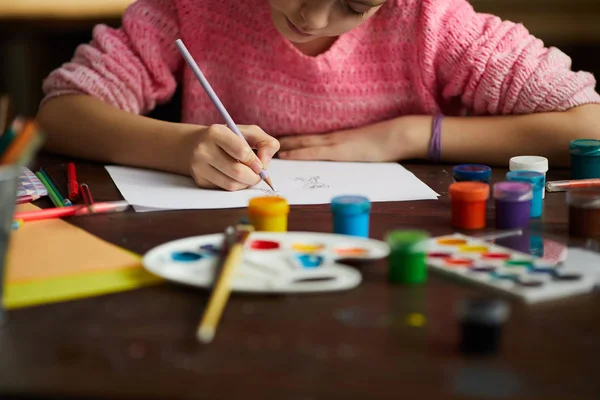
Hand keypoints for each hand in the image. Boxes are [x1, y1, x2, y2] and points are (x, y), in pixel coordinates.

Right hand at [187, 124, 279, 190]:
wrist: (197, 145)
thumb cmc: (229, 138)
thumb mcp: (249, 132)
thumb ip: (266, 143)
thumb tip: (265, 163)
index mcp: (216, 132)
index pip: (241, 151)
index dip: (255, 161)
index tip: (260, 165)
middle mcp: (204, 149)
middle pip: (237, 171)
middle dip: (254, 177)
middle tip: (258, 175)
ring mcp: (199, 166)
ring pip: (231, 184)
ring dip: (246, 183)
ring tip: (248, 175)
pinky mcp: (200, 180)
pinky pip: (224, 189)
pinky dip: (236, 186)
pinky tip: (235, 177)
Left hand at [277, 116, 430, 161]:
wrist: (397, 134)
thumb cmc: (385, 141)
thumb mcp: (364, 145)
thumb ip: (352, 148)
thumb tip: (345, 154)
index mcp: (337, 137)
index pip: (310, 138)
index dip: (293, 139)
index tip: (278, 141)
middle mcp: (332, 138)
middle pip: (301, 138)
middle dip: (283, 142)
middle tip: (263, 144)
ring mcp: (334, 143)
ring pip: (303, 143)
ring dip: (285, 146)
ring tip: (267, 148)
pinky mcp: (338, 150)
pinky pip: (313, 151)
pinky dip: (298, 152)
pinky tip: (286, 154)